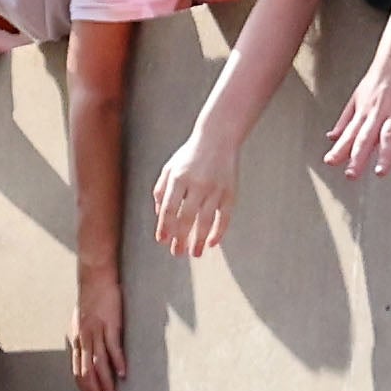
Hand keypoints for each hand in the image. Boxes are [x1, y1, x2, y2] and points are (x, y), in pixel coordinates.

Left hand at [66, 261, 127, 390]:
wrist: (95, 276)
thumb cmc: (92, 300)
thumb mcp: (83, 324)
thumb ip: (87, 342)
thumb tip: (90, 360)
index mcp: (77, 341)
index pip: (78, 374)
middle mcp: (83, 339)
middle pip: (86, 373)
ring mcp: (96, 332)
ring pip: (98, 364)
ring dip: (105, 384)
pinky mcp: (110, 323)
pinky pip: (113, 347)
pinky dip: (117, 362)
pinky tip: (122, 375)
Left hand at [150, 121, 241, 265]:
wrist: (218, 137)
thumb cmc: (190, 156)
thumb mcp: (170, 168)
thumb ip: (161, 191)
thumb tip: (160, 218)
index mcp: (178, 178)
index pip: (169, 209)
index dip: (164, 227)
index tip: (162, 241)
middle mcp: (196, 184)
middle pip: (186, 218)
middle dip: (180, 239)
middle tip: (177, 253)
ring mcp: (215, 188)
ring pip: (206, 221)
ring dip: (199, 240)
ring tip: (194, 253)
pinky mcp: (230, 192)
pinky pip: (224, 217)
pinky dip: (219, 232)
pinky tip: (212, 243)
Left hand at [322, 50, 390, 184]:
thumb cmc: (379, 80)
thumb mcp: (356, 99)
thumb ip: (345, 121)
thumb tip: (331, 137)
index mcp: (364, 113)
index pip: (349, 134)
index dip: (339, 148)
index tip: (329, 162)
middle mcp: (378, 115)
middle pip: (366, 138)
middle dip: (357, 156)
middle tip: (351, 175)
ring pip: (389, 136)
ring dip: (385, 154)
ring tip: (381, 172)